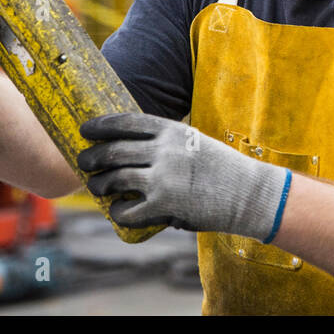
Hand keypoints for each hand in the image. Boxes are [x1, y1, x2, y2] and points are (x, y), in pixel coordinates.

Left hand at [77, 112, 291, 240]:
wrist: (249, 193)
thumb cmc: (222, 168)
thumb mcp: (194, 142)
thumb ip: (166, 143)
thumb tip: (132, 149)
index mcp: (171, 130)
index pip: (126, 122)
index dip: (101, 126)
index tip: (85, 130)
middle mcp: (164, 150)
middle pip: (115, 150)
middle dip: (93, 157)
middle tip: (84, 162)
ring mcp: (163, 177)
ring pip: (116, 178)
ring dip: (100, 184)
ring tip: (96, 187)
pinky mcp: (165, 205)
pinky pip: (129, 209)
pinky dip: (119, 211)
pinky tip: (118, 211)